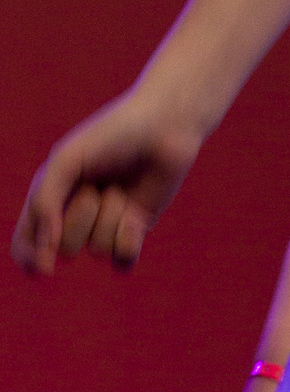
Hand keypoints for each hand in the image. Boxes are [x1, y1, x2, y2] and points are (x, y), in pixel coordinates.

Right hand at [12, 90, 202, 275]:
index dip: (31, 257)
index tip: (43, 265)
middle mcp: (74, 216)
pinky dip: (129, 241)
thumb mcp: (66, 161)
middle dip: (82, 218)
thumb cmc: (110, 136)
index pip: (26, 242)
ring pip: (98, 250)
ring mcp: (105, 225)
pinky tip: (136, 215)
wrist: (161, 126)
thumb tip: (46, 254)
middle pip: (66, 249)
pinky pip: (123, 260)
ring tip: (120, 188)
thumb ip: (45, 204)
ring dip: (111, 218)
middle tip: (96, 185)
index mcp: (49, 198)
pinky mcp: (134, 229)